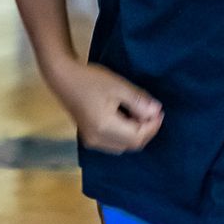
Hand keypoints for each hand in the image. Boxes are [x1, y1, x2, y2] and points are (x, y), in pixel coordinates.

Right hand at [46, 59, 162, 152]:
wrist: (63, 78)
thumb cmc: (91, 79)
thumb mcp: (119, 86)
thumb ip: (138, 101)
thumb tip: (156, 112)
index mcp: (105, 128)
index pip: (137, 137)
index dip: (152, 127)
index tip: (159, 112)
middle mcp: (97, 140)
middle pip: (131, 145)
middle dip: (145, 131)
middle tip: (152, 112)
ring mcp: (91, 141)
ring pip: (122, 145)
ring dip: (135, 133)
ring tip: (139, 113)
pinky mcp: (88, 137)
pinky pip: (113, 142)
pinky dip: (124, 134)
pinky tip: (126, 118)